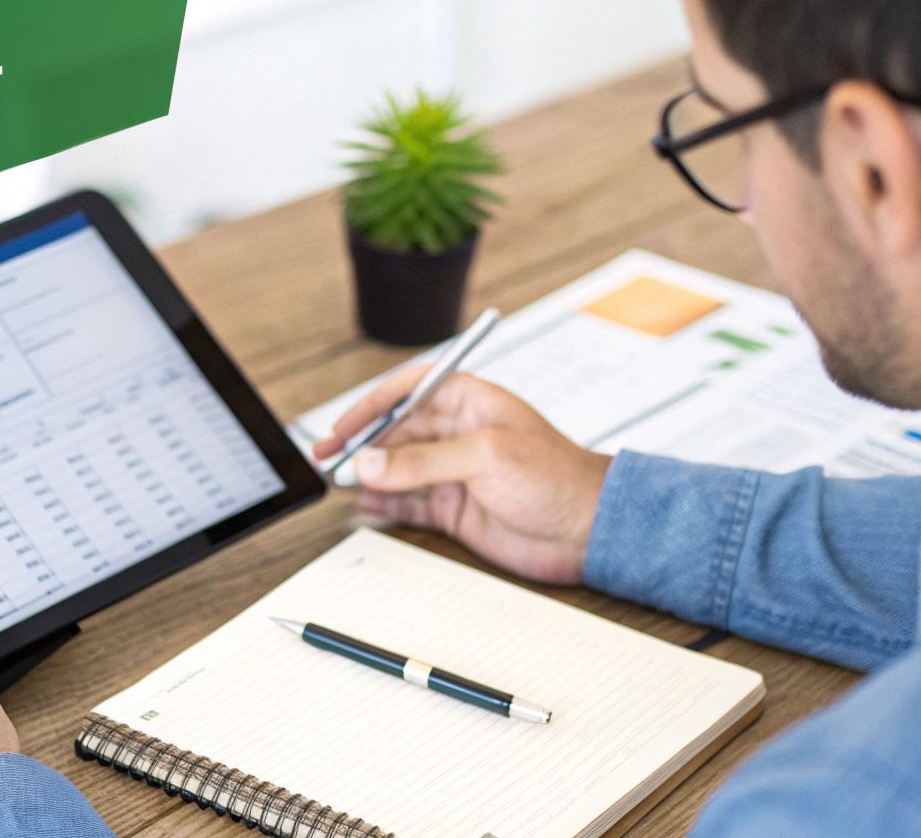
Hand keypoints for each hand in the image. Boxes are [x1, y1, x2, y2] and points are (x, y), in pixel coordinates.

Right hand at [312, 365, 612, 584]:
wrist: (590, 530)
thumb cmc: (556, 477)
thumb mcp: (486, 457)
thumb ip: (423, 461)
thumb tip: (369, 463)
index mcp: (471, 402)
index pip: (411, 389)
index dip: (374, 402)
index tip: (345, 422)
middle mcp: (459, 434)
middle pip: (397, 430)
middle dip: (362, 442)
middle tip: (330, 456)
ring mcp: (456, 473)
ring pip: (398, 468)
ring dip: (369, 473)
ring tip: (339, 481)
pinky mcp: (457, 509)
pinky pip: (410, 502)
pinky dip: (385, 505)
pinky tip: (364, 505)